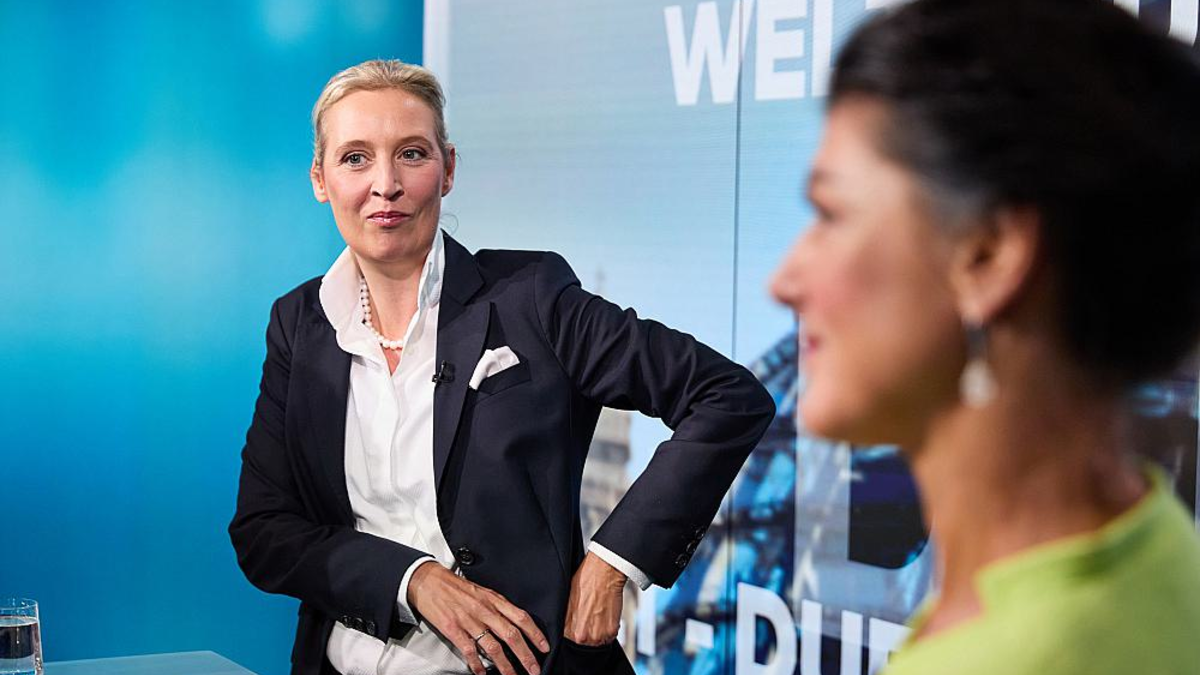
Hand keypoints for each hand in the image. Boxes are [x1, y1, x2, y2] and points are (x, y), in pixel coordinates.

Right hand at [408, 562, 549, 674]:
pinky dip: (477, 664)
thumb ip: (498, 606)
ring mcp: (469, 620)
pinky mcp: (453, 629)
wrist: (429, 581)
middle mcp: (485, 610)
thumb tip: (514, 622)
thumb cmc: (456, 587)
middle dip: (526, 655)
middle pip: (511, 635)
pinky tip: (482, 673)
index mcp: (494, 600)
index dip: (536, 634)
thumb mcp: (483, 591)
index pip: (521, 617)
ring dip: (505, 665)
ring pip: (493, 647)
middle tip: (534, 670)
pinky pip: (469, 650)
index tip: (545, 647)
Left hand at [563, 552, 626, 645]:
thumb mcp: (568, 602)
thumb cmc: (585, 581)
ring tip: (599, 615)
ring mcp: (598, 635)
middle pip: (586, 644)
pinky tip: (606, 614)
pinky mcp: (612, 631)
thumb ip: (568, 620)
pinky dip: (610, 628)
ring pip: (599, 642)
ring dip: (600, 633)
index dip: (576, 633)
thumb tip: (568, 627)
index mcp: (569, 630)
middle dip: (589, 634)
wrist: (603, 572)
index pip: (570, 642)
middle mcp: (583, 636)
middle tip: (591, 619)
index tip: (580, 626)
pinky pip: (610, 636)